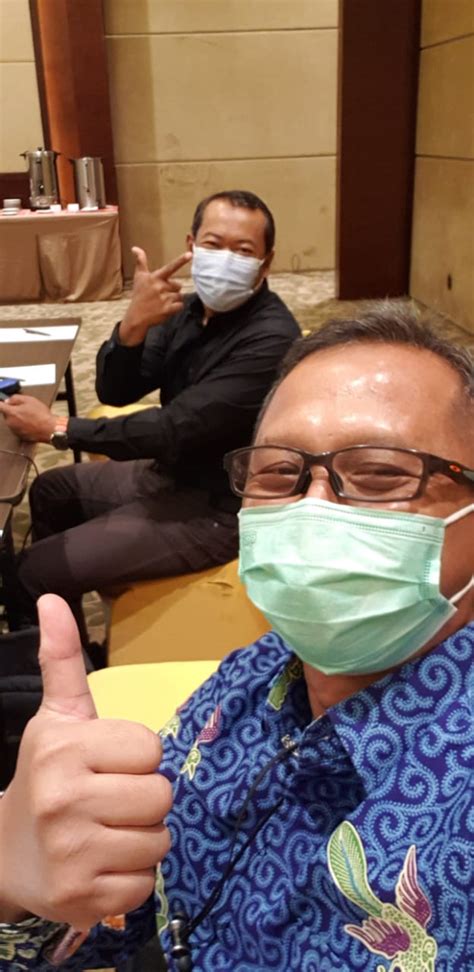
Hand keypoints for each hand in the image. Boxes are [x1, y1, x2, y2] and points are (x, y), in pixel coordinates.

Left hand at [0, 394, 55, 442]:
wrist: (49, 429)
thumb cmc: (41, 416)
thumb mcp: (29, 400)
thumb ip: (15, 398)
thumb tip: (9, 400)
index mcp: (11, 413)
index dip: (1, 403)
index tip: (3, 402)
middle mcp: (10, 422)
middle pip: (6, 414)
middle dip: (13, 410)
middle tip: (24, 408)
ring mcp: (14, 430)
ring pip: (12, 421)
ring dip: (18, 418)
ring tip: (30, 416)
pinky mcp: (19, 436)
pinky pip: (17, 427)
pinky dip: (22, 425)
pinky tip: (31, 423)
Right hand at [0, 595, 171, 929]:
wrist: (6, 852)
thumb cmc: (47, 775)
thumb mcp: (57, 717)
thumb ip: (62, 659)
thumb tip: (53, 599)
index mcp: (63, 748)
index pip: (151, 751)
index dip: (137, 758)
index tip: (109, 764)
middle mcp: (63, 800)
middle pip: (160, 797)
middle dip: (143, 800)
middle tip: (110, 802)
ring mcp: (71, 853)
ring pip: (158, 841)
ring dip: (141, 839)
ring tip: (106, 832)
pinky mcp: (81, 899)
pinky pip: (144, 885)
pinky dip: (130, 878)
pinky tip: (100, 865)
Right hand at [119, 247, 191, 346]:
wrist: (137, 316)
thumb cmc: (139, 294)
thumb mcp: (139, 277)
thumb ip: (140, 261)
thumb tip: (135, 248)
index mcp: (155, 277)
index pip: (170, 267)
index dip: (181, 260)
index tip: (190, 254)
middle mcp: (160, 286)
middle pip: (178, 285)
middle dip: (172, 290)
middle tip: (160, 295)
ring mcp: (164, 298)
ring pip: (179, 296)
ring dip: (173, 300)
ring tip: (161, 302)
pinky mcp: (167, 309)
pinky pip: (180, 306)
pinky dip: (175, 308)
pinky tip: (165, 309)